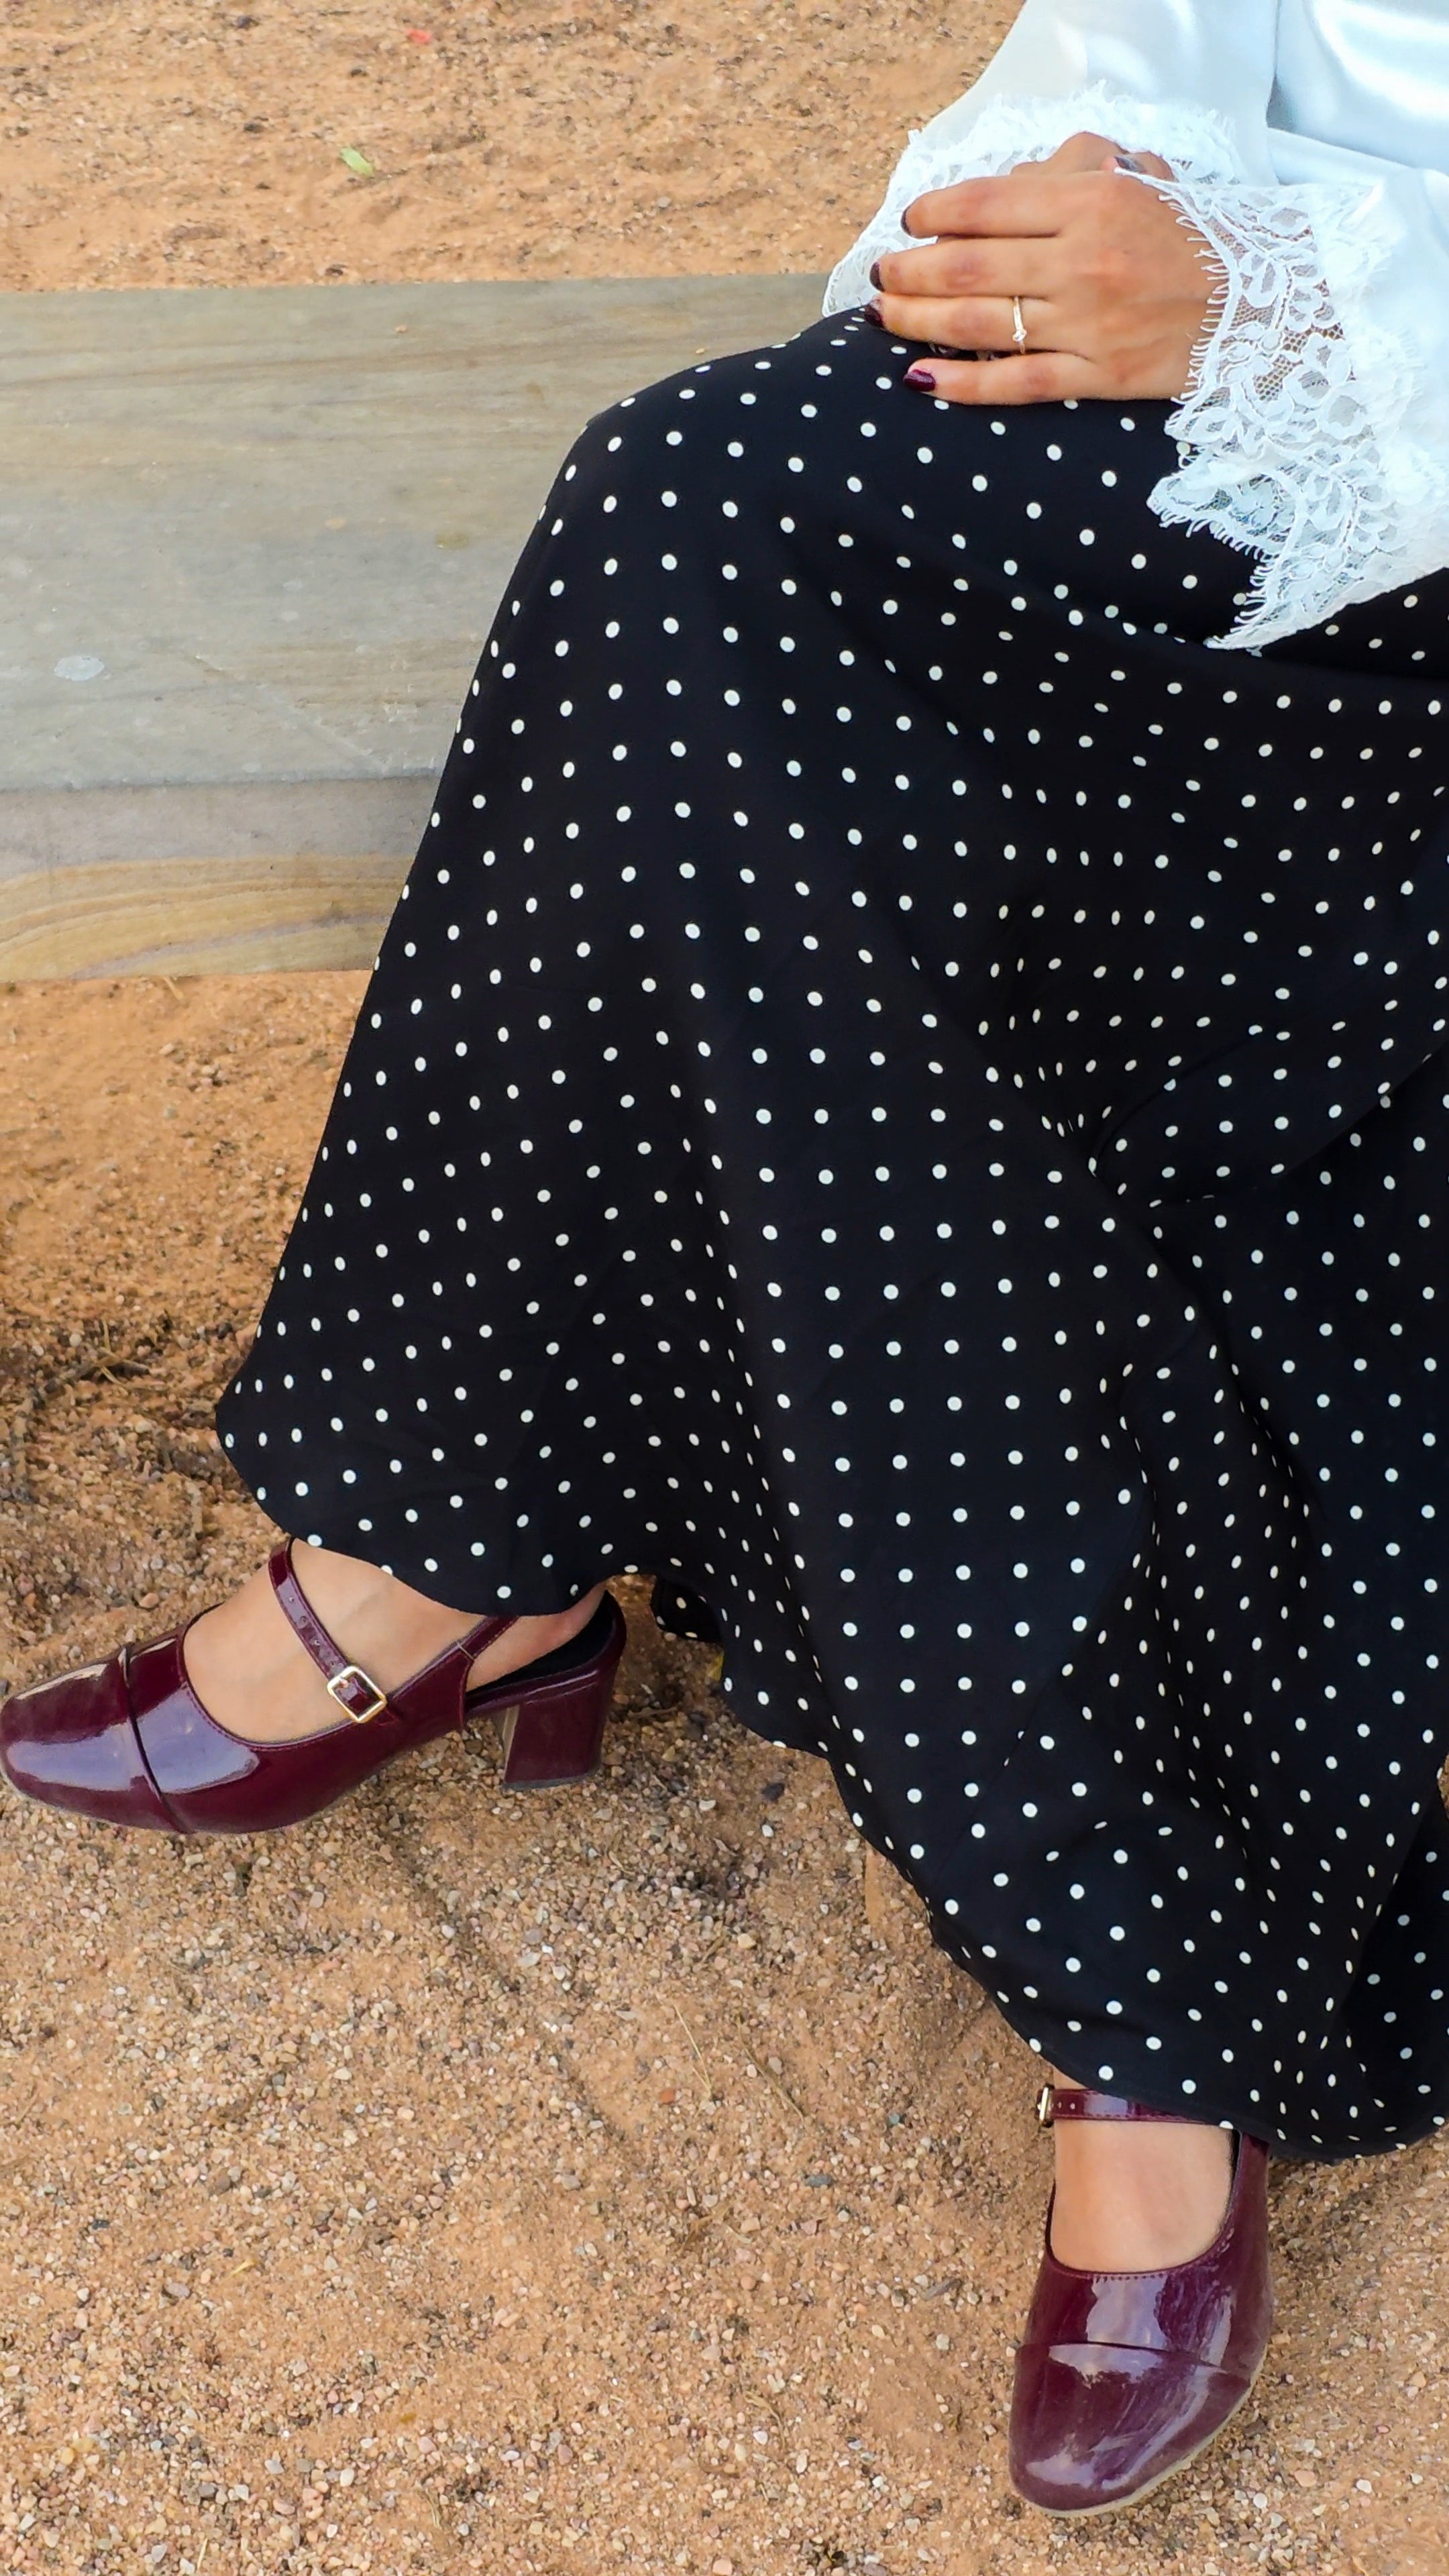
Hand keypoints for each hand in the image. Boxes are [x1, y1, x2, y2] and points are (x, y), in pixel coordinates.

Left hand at [868, 130, 1219, 404]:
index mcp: (1092, 200)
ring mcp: (1089, 324)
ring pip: (980, 322)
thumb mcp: (1136, 179)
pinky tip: (921, 379)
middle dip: (910, 270)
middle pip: (968, 266)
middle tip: (881, 274)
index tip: (910, 223)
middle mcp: (1084, 261)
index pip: (987, 203)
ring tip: (885, 316)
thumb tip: (997, 192)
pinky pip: (1015, 383)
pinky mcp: (1099, 377)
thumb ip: (1067, 173)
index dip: (932, 213)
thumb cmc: (1188, 236)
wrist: (1261, 301)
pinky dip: (962, 383)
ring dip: (919, 320)